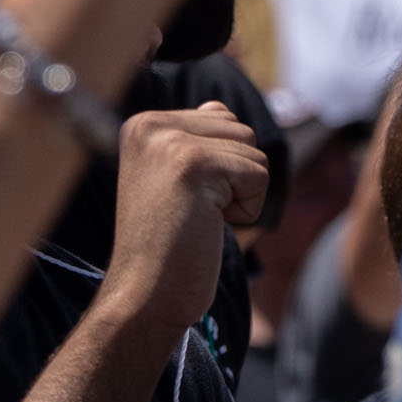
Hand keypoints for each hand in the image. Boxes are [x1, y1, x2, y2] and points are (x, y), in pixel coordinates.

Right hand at [109, 101, 270, 341]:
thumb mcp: (172, 179)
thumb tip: (219, 106)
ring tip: (198, 218)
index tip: (182, 200)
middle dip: (234, 176)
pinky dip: (246, 210)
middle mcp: (149, 125)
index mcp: (142, 125)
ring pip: (253, 151)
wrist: (143, 296)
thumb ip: (195, 137)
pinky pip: (258, 175)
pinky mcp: (193, 164)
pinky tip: (207, 227)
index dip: (220, 167)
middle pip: (240, 130)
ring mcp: (169, 142)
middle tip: (192, 212)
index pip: (219, 118)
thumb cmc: (165, 247)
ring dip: (240, 194)